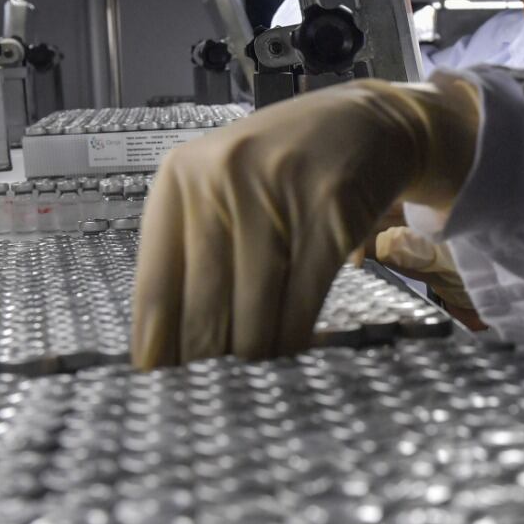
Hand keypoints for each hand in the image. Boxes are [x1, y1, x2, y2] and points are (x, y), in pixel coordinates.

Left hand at [131, 76, 479, 368]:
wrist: (368, 122)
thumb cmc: (287, 164)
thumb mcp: (224, 186)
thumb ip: (195, 248)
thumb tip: (171, 347)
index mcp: (180, 177)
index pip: (155, 285)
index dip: (157, 349)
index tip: (161, 390)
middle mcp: (222, 178)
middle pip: (204, 305)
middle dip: (207, 364)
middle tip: (209, 401)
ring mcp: (279, 192)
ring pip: (255, 310)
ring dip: (254, 360)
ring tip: (252, 388)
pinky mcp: (332, 212)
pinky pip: (304, 298)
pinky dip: (297, 336)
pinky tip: (293, 354)